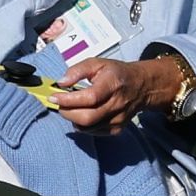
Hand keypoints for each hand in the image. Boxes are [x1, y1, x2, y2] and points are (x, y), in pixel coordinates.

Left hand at [53, 57, 177, 132]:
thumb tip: (61, 83)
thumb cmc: (116, 73)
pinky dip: (82, 125)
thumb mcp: (97, 63)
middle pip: (87, 118)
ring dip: (73, 119)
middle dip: (67, 112)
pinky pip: (93, 132)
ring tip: (70, 108)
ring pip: (88, 128)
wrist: (141, 86)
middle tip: (59, 104)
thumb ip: (77, 70)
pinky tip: (81, 113)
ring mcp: (118, 119)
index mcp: (113, 84)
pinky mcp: (117, 129)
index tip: (54, 97)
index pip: (89, 98)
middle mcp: (117, 104)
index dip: (68, 100)